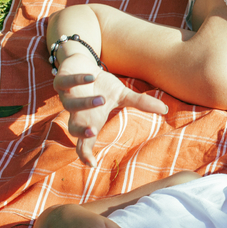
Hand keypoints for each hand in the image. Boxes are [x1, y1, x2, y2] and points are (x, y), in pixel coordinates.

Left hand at [52, 53, 167, 165]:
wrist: (82, 64)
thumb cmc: (101, 84)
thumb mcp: (122, 95)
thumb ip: (141, 104)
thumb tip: (164, 109)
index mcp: (90, 120)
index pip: (84, 142)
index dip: (86, 153)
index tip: (92, 163)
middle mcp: (76, 112)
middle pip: (73, 128)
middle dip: (81, 132)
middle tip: (93, 131)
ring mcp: (67, 97)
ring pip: (71, 105)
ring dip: (86, 104)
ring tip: (102, 99)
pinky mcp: (61, 81)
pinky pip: (66, 83)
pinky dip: (79, 81)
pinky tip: (92, 78)